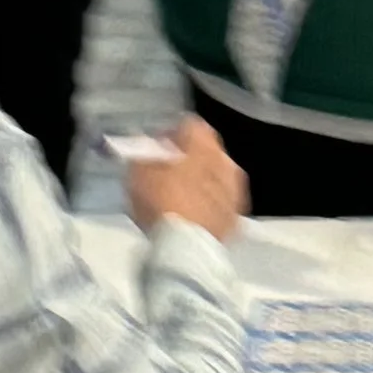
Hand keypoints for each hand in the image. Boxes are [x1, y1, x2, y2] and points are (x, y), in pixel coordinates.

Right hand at [125, 117, 246, 244]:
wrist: (186, 248)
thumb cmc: (161, 203)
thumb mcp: (138, 175)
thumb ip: (142, 158)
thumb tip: (144, 155)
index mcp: (204, 146)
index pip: (191, 125)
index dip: (171, 132)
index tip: (157, 144)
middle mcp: (225, 163)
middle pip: (207, 151)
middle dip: (189, 157)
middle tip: (168, 168)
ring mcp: (235, 192)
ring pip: (217, 177)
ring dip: (201, 180)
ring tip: (181, 193)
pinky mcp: (235, 218)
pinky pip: (220, 202)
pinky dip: (208, 203)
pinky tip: (192, 213)